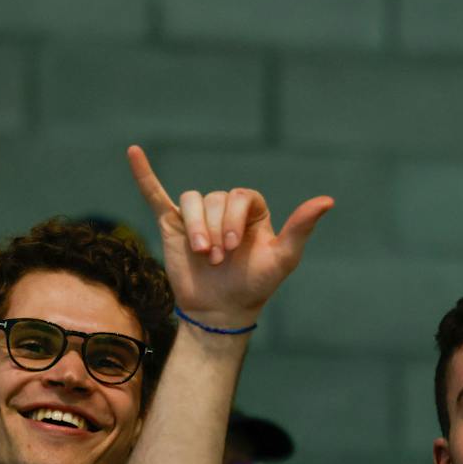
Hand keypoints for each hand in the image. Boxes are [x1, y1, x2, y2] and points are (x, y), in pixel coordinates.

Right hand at [127, 145, 332, 326]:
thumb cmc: (255, 285)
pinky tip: (134, 152)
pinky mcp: (172, 223)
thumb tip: (328, 200)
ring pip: (192, 201)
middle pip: (215, 199)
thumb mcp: (283, 258)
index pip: (241, 196)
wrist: (221, 311)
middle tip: (219, 259)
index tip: (235, 248)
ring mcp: (197, 215)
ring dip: (196, 227)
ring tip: (202, 253)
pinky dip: (144, 173)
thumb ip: (301, 227)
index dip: (235, 219)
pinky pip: (155, 193)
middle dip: (216, 230)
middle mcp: (224, 208)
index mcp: (251, 210)